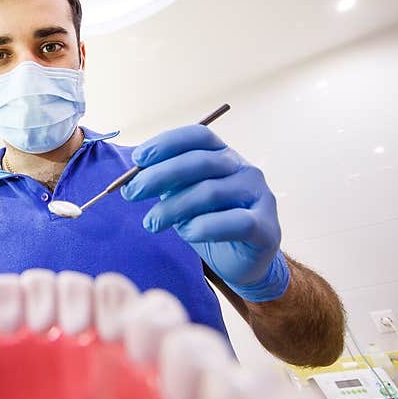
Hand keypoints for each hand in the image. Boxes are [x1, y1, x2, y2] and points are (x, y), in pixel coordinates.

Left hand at [121, 125, 288, 301]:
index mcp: (223, 155)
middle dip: (159, 175)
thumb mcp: (183, 198)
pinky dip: (204, 227)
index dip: (166, 143)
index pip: (198, 136)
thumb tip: (131, 180)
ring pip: (210, 192)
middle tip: (131, 193)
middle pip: (199, 162)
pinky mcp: (266, 227)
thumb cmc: (209, 223)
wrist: (242, 262)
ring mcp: (259, 196)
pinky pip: (234, 222)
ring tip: (152, 223)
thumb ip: (166, 185)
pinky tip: (186, 233)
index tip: (138, 159)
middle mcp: (244, 169)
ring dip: (173, 207)